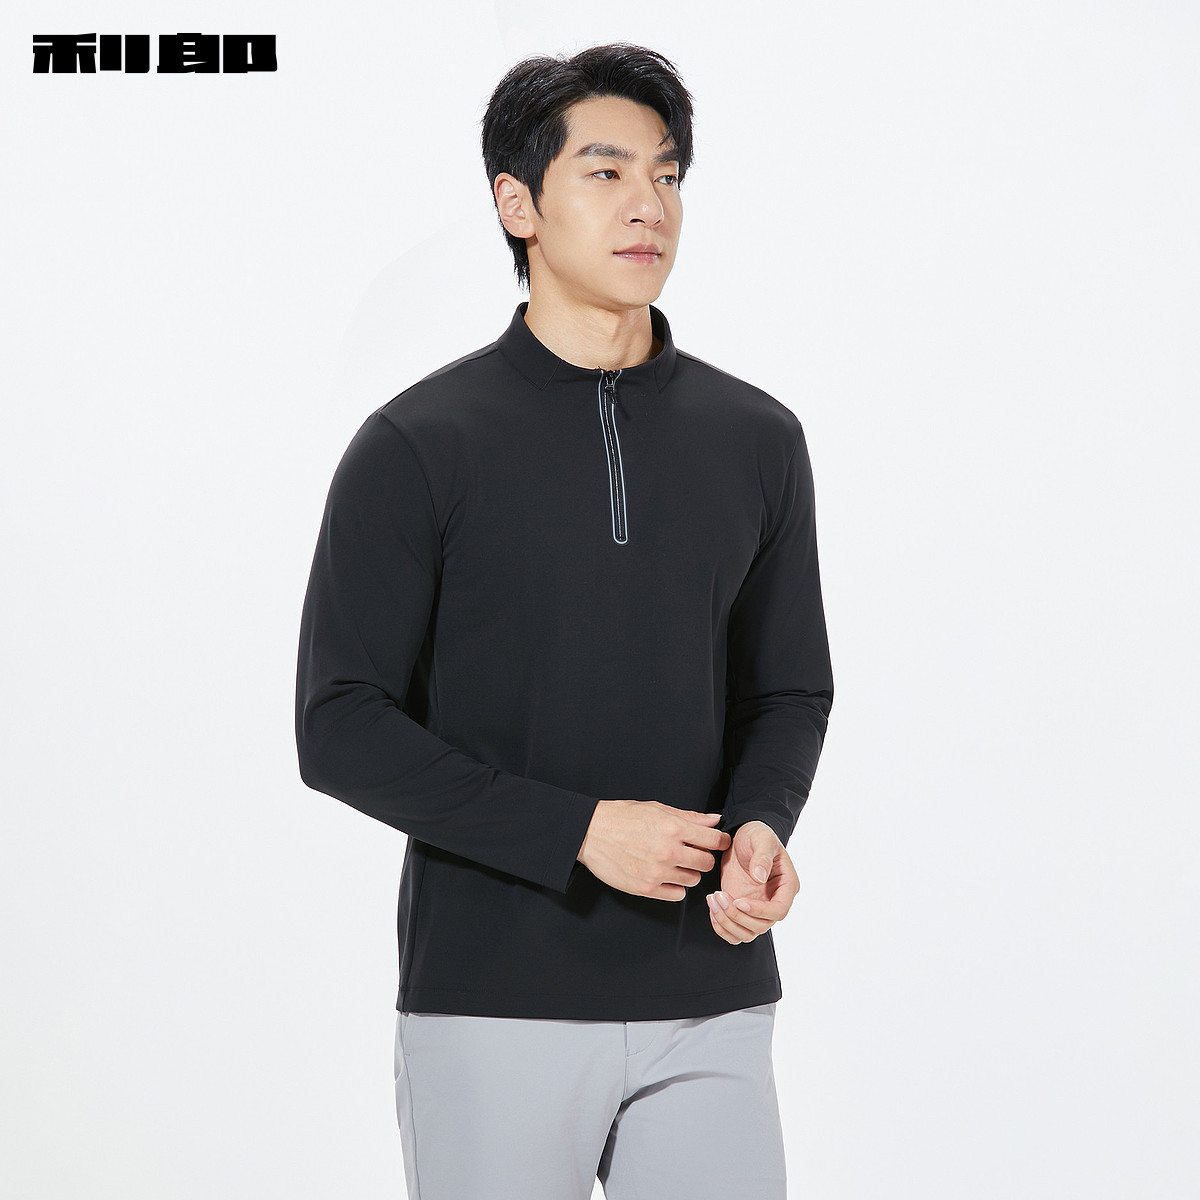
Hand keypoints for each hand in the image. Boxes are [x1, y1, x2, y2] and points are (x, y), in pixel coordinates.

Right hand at [577, 800, 731, 901]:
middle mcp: (667, 851)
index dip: (720, 841)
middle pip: (707, 863)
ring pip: (693, 880)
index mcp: (673, 827)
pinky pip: (677, 895)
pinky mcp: (646, 888)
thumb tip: (714, 820)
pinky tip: (664, 876)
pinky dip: (675, 887)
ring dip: (688, 872)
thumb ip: (689, 817)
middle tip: (692, 853)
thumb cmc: (623, 817)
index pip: (713, 840)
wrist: (591, 832)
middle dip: (703, 857)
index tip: (717, 843)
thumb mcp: (657, 808)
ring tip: (673, 863)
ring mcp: (657, 872)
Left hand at [706, 820, 798, 943]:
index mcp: (787, 885)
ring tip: (712, 899)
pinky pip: (734, 932)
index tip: (739, 901)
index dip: (760, 911)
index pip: (779, 910)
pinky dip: (721, 927)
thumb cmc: (756, 835)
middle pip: (761, 926)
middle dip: (737, 916)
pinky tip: (712, 908)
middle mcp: (774, 901)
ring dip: (727, 923)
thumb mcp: (761, 838)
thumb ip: (762, 856)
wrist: (741, 838)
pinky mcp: (742, 911)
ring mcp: (757, 908)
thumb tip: (760, 876)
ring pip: (746, 933)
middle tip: (718, 895)